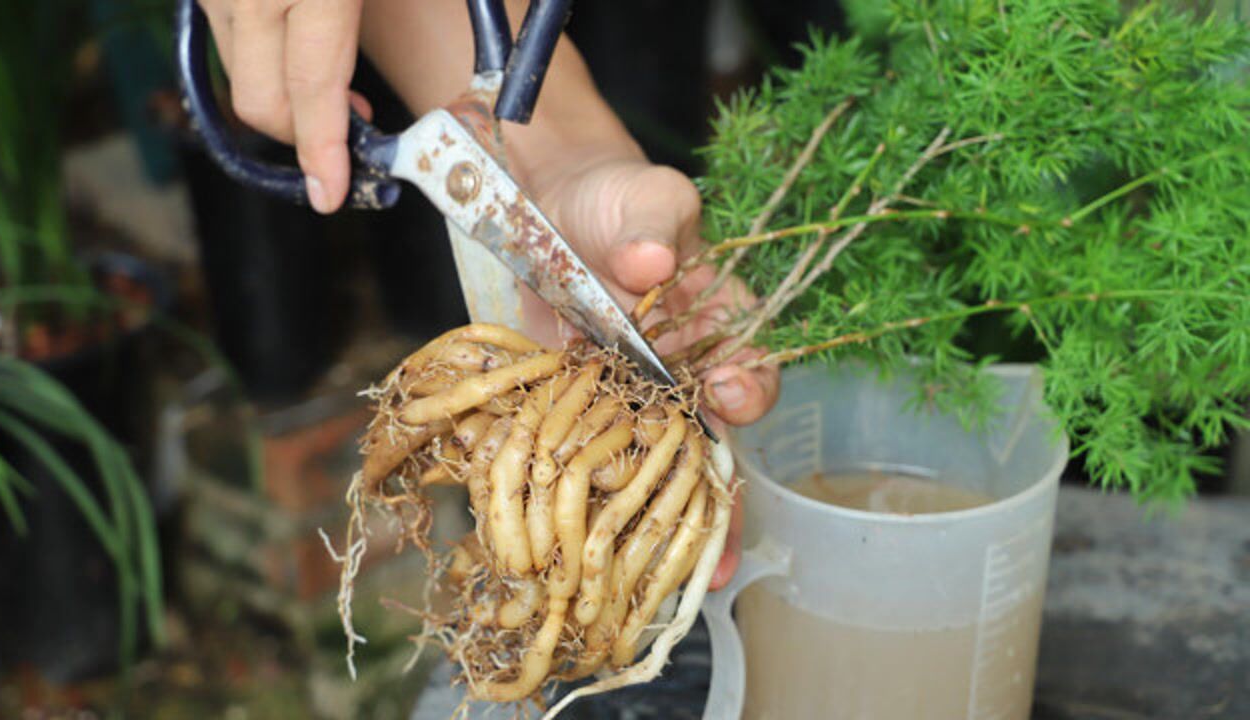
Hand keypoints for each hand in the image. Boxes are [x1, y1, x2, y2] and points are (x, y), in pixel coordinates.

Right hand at [198, 0, 369, 212]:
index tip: (331, 192)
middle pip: (260, 102)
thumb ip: (364, 37)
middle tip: (352, 126)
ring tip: (333, 80)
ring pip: (237, 76)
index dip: (322, 148)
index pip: (310, 89)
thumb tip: (359, 108)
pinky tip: (295, 43)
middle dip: (302, 133)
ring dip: (281, 96)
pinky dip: (260, 57)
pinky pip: (224, 39)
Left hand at [519, 148, 777, 588]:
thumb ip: (656, 221)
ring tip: (668, 581)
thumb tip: (652, 260)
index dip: (748, 390)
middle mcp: (680, 368)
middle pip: (708, 441)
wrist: (542, 202)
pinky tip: (591, 547)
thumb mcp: (644, 196)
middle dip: (714, 500)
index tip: (732, 397)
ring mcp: (628, 393)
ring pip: (653, 465)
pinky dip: (592, 499)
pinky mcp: (577, 407)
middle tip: (710, 548)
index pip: (749, 366)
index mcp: (716, 319)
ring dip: (663, 522)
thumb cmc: (612, 196)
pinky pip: (592, 457)